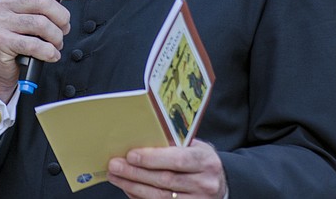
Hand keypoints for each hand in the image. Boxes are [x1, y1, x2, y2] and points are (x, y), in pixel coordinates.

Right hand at [0, 0, 79, 101]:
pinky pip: (34, 44)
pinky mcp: (0, 40)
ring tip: (56, 42)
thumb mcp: (35, 8)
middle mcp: (2, 1)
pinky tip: (51, 54)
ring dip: (56, 37)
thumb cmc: (20, 32)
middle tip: (64, 28)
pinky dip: (49, 51)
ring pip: (41, 24)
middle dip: (62, 18)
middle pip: (43, 1)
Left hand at [107, 139, 226, 198]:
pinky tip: (128, 189)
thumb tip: (140, 141)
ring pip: (160, 197)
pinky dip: (141, 198)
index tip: (130, 155)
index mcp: (206, 161)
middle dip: (135, 173)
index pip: (177, 160)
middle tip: (115, 165)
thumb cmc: (201, 161)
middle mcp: (204, 184)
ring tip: (116, 176)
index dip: (152, 158)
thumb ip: (174, 145)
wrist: (220, 184)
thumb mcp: (195, 148)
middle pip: (165, 180)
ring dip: (133, 186)